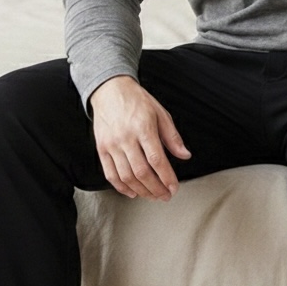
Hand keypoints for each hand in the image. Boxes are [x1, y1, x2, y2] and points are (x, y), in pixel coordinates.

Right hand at [90, 75, 190, 199]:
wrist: (110, 90)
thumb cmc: (136, 100)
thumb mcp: (160, 113)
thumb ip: (172, 137)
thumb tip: (185, 155)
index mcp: (143, 128)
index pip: (157, 160)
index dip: (167, 178)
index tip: (174, 187)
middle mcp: (126, 138)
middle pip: (142, 172)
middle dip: (156, 189)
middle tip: (165, 196)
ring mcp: (112, 145)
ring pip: (126, 176)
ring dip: (141, 191)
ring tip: (152, 196)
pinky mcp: (101, 149)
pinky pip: (110, 174)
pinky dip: (121, 187)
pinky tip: (132, 192)